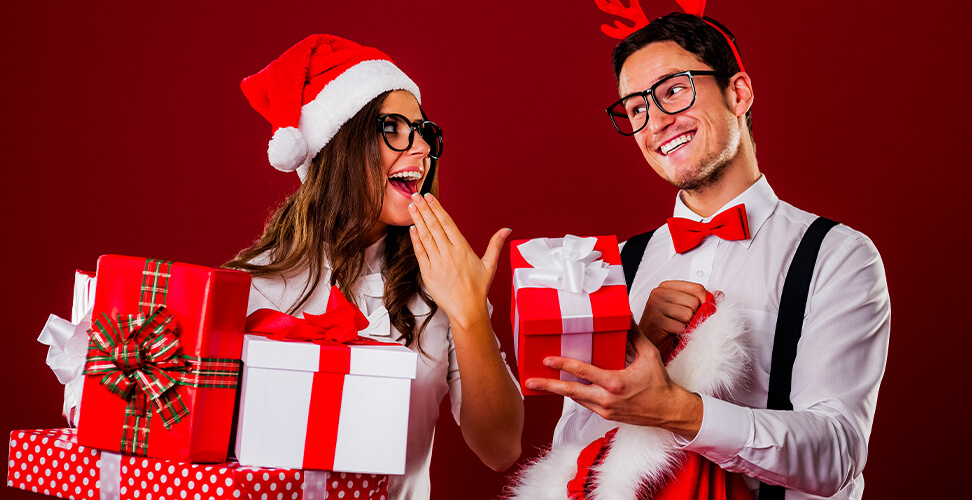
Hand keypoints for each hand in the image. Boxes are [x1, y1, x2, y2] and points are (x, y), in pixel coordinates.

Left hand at [408, 193, 510, 326]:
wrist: (467, 310)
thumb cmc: (478, 289)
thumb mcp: (490, 265)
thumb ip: (495, 245)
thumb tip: (506, 230)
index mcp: (463, 249)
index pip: (447, 223)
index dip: (437, 209)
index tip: (430, 198)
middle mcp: (449, 253)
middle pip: (434, 226)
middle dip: (424, 209)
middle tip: (416, 195)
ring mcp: (437, 263)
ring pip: (425, 236)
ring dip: (417, 220)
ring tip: (411, 206)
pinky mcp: (428, 273)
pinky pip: (420, 253)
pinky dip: (415, 240)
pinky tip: (412, 229)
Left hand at [523, 327, 702, 437]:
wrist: (668, 410)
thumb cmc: (659, 383)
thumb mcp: (648, 355)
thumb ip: (634, 334)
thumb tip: (625, 315)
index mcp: (615, 382)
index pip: (583, 372)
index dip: (563, 364)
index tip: (547, 360)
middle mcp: (607, 399)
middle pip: (570, 392)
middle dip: (549, 386)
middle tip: (531, 380)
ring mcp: (605, 409)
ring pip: (575, 399)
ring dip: (558, 391)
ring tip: (540, 384)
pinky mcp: (606, 415)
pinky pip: (585, 404)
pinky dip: (573, 396)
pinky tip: (564, 388)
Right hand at [639, 280, 707, 346]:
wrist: (650, 342)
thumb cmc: (666, 325)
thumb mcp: (684, 308)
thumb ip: (701, 299)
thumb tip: (720, 294)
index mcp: (667, 286)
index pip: (697, 288)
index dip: (704, 302)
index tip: (700, 310)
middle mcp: (659, 293)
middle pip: (694, 302)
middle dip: (693, 316)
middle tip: (682, 321)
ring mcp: (655, 305)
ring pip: (688, 314)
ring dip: (685, 325)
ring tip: (675, 327)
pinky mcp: (655, 320)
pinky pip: (680, 327)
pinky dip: (679, 334)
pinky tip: (671, 333)